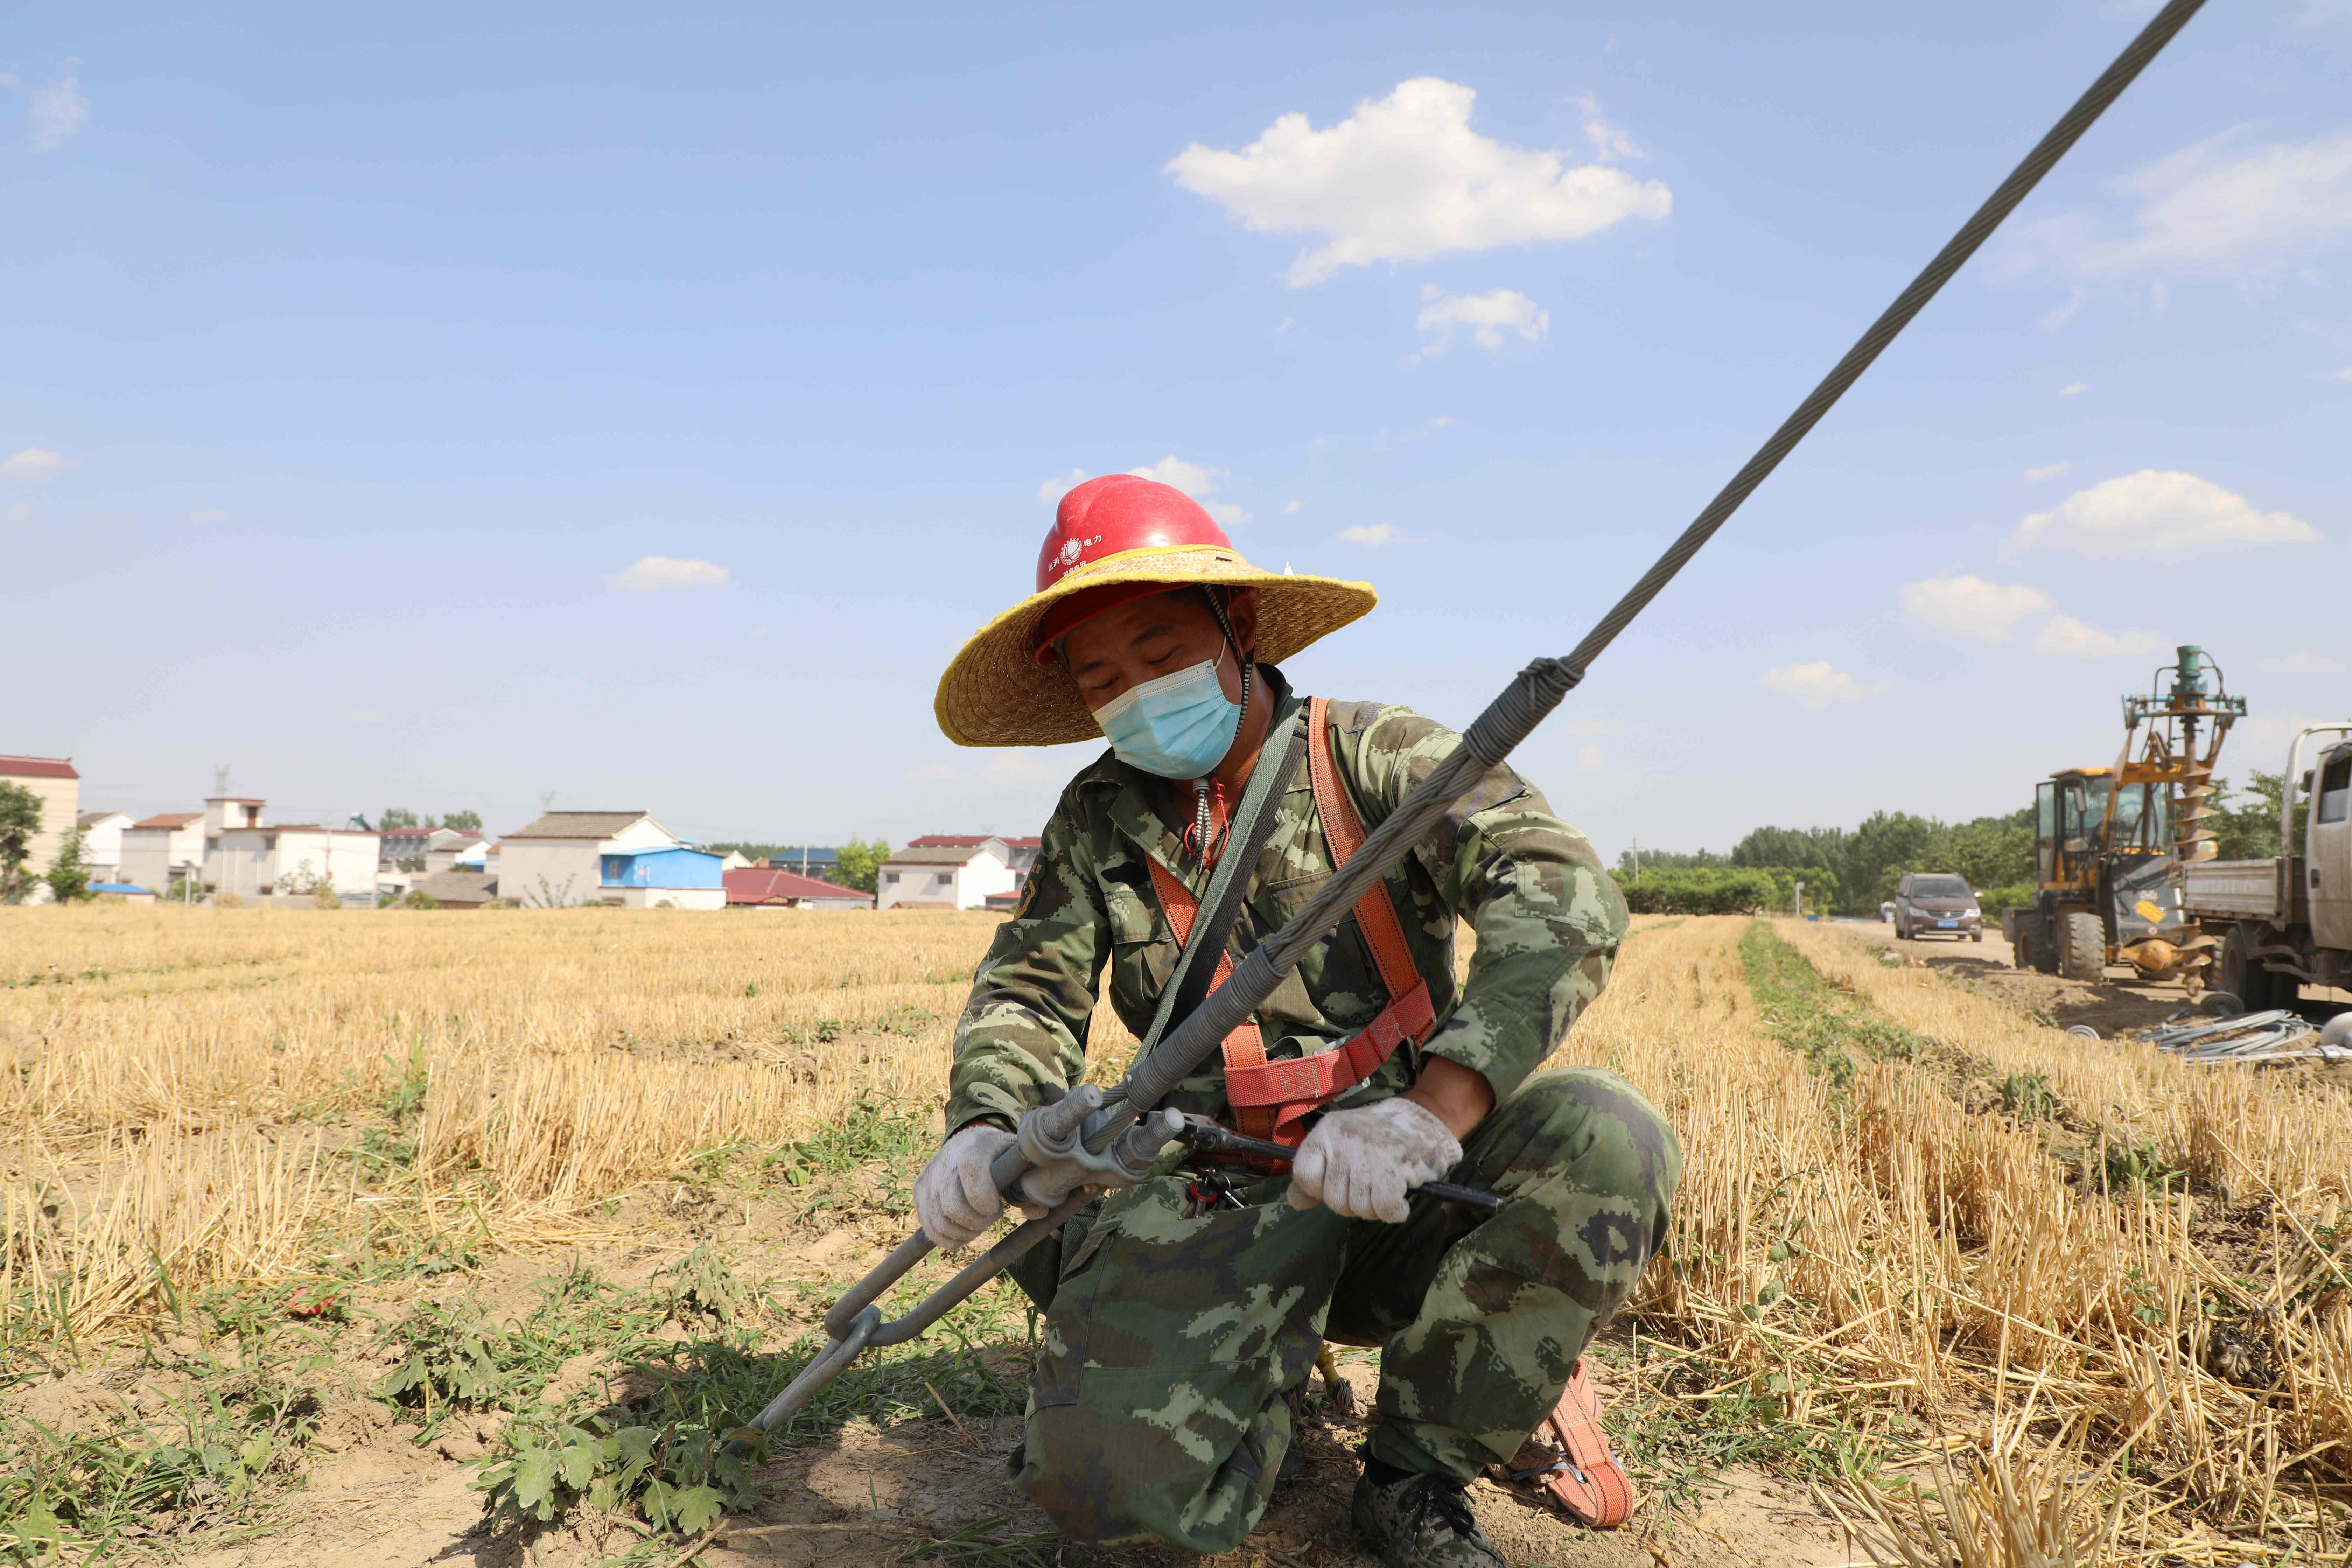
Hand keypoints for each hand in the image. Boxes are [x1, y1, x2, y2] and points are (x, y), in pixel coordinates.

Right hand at [914, 1125, 1020, 1248]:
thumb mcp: (1019, 1163)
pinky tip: (965, 1231)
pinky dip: (949, 1238)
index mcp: (975, 1147)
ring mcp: (930, 1175)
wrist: (970, 1142)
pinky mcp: (920, 1190)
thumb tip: (1036, 1213)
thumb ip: (1030, 1188)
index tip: (999, 1208)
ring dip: (964, 1232)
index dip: (986, 1201)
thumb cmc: (1000, 1157)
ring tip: (979, 1222)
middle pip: (953, 1206)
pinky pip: (930, 1228)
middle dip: (977, 1222)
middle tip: (991, 1217)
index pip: (972, 1173)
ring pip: (940, 1221)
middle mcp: (947, 1159)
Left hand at [1287, 1096, 1461, 1222]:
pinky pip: (1384, 1207)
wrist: (1423, 1118)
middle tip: (1369, 1185)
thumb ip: (1315, 1172)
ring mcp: (1370, 1152)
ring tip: (1385, 1188)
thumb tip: (1295, 1201)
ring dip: (1374, 1208)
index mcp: (1326, 1131)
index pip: (1303, 1174)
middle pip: (1333, 1199)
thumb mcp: (1339, 1145)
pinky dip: (1394, 1211)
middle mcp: (1345, 1139)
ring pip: (1359, 1207)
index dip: (1318, 1190)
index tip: (1339, 1183)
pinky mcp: (1395, 1165)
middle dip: (1352, 1203)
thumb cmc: (1378, 1138)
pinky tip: (1399, 1201)